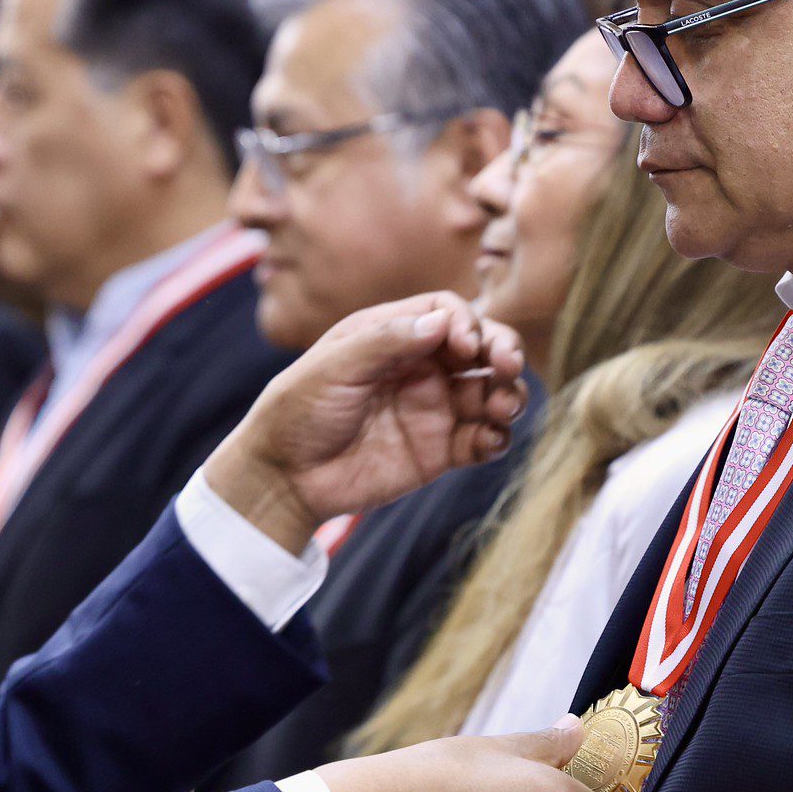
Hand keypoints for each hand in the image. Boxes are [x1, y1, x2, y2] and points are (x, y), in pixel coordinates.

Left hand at [205, 292, 526, 552]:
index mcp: (392, 335)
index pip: (448, 312)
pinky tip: (488, 441)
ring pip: (491, 392)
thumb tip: (442, 320)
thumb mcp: (332, 367)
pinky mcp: (440, 451)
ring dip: (508, 395)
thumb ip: (385, 342)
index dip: (467, 322)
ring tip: (502, 409)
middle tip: (508, 367)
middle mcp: (420, 367)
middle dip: (503, 350)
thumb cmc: (297, 412)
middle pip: (481, 347)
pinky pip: (484, 439)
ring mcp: (433, 409)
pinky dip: (497, 437)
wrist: (284, 479)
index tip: (466, 346)